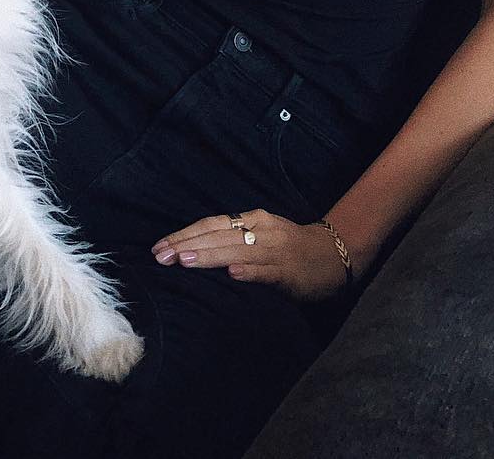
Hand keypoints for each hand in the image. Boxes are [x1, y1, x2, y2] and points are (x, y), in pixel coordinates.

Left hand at [151, 209, 350, 301]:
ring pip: (237, 251)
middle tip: (160, 257)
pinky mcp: (289, 271)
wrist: (333, 255)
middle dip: (186, 246)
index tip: (159, 247)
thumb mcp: (259, 236)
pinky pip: (267, 270)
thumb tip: (191, 249)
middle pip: (218, 236)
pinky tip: (232, 274)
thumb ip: (231, 239)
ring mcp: (275, 250)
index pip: (210, 225)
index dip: (184, 235)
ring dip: (209, 256)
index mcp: (251, 220)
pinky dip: (249, 271)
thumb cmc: (289, 248)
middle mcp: (260, 230)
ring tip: (184, 261)